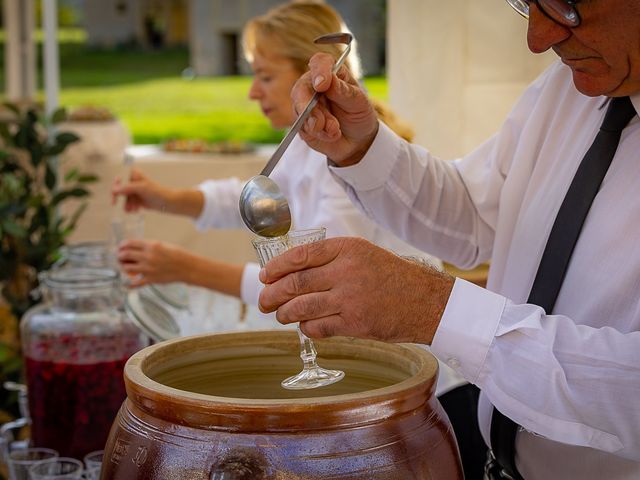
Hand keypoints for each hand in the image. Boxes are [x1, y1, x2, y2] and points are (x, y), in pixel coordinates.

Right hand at [111, 167, 172, 212]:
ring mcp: (135, 192)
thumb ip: (127, 188)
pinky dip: (131, 208)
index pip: (120, 177)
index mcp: (134, 175)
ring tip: (133, 209)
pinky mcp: (137, 200)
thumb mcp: (141, 188)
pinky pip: (129, 204)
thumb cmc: (157, 192)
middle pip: (120, 189)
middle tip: (113, 204)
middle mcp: (133, 182)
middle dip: (119, 198)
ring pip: (124, 199)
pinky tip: (136, 210)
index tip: (113, 193)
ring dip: (127, 204)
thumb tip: (114, 189)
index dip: (115, 185)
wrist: (168, 203)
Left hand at [117, 239, 188, 286]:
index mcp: (151, 246)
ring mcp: (148, 269)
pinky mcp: (151, 279)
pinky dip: (130, 284)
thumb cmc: (177, 254)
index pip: (129, 243)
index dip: (122, 245)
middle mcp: (148, 256)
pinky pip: (135, 283)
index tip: (121, 247)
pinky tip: (127, 283)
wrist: (187, 267)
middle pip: (125, 255)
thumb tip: (136, 247)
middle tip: (120, 256)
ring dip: (124, 267)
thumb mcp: (162, 244)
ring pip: (127, 268)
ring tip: (125, 266)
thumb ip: (148, 246)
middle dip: (120, 255)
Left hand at [258, 237, 454, 343]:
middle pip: (295, 283)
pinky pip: (318, 327)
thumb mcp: (363, 254)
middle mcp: (347, 271)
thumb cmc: (391, 276)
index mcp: (347, 248)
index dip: (276, 267)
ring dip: (284, 313)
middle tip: (263, 301)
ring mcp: (350, 298)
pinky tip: (305, 326)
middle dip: (272, 294)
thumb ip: (331, 259)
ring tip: (280, 315)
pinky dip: (306, 327)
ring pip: (301, 307)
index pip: (300, 255)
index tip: (265, 276)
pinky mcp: (354, 324)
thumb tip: (291, 271)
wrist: (425, 301)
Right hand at [293, 53, 378, 165]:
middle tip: (320, 121)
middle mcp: (313, 86)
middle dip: (310, 107)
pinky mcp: (302, 123)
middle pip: (301, 89)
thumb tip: (330, 81)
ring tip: (335, 130)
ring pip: (301, 112)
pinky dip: (318, 134)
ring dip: (318, 124)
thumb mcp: (359, 102)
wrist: (357, 139)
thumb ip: (344, 92)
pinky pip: (302, 128)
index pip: (319, 63)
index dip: (319, 71)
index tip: (322, 84)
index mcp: (330, 73)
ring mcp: (305, 105)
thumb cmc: (359, 114)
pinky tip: (331, 135)